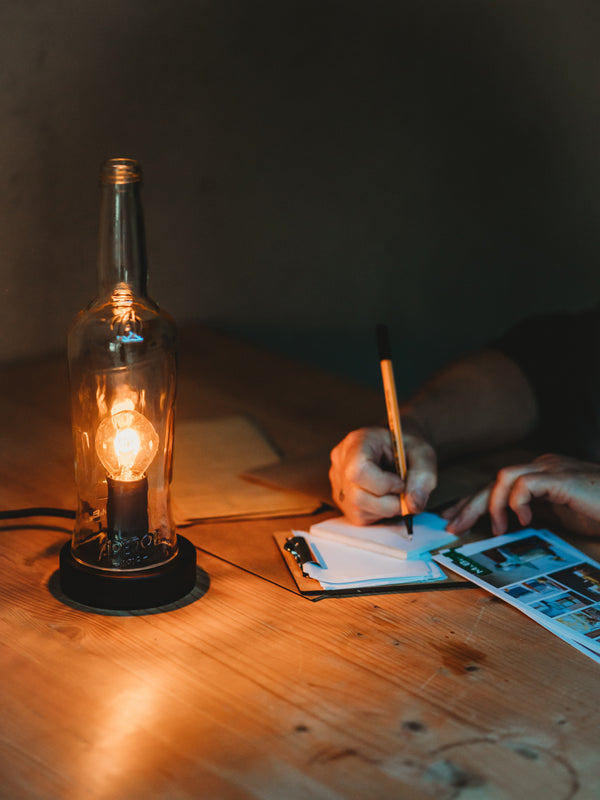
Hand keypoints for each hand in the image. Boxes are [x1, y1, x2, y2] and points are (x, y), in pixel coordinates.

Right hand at [329, 423, 436, 524]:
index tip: (401, 482)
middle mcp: (341, 462)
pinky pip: (359, 517)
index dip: (383, 484)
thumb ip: (423, 478)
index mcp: (356, 442)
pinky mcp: (341, 499)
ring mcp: (337, 481)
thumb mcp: (423, 455)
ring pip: (358, 510)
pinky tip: (385, 498)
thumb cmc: (408, 448)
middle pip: (357, 496)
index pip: (358, 471)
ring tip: (396, 493)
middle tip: (405, 493)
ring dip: (386, 509)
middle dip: (389, 502)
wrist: (398, 448)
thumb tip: (413, 506)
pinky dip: (379, 513)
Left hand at [443, 454, 599, 537]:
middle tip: (453, 525)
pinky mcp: (560, 478)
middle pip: (494, 480)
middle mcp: (542, 467)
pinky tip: (522, 521)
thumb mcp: (559, 518)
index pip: (498, 484)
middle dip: (470, 503)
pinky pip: (524, 483)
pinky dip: (516, 502)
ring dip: (492, 504)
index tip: (455, 517)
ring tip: (495, 529)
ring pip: (503, 477)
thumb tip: (503, 528)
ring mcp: (551, 469)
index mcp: (540, 475)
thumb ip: (534, 517)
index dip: (474, 500)